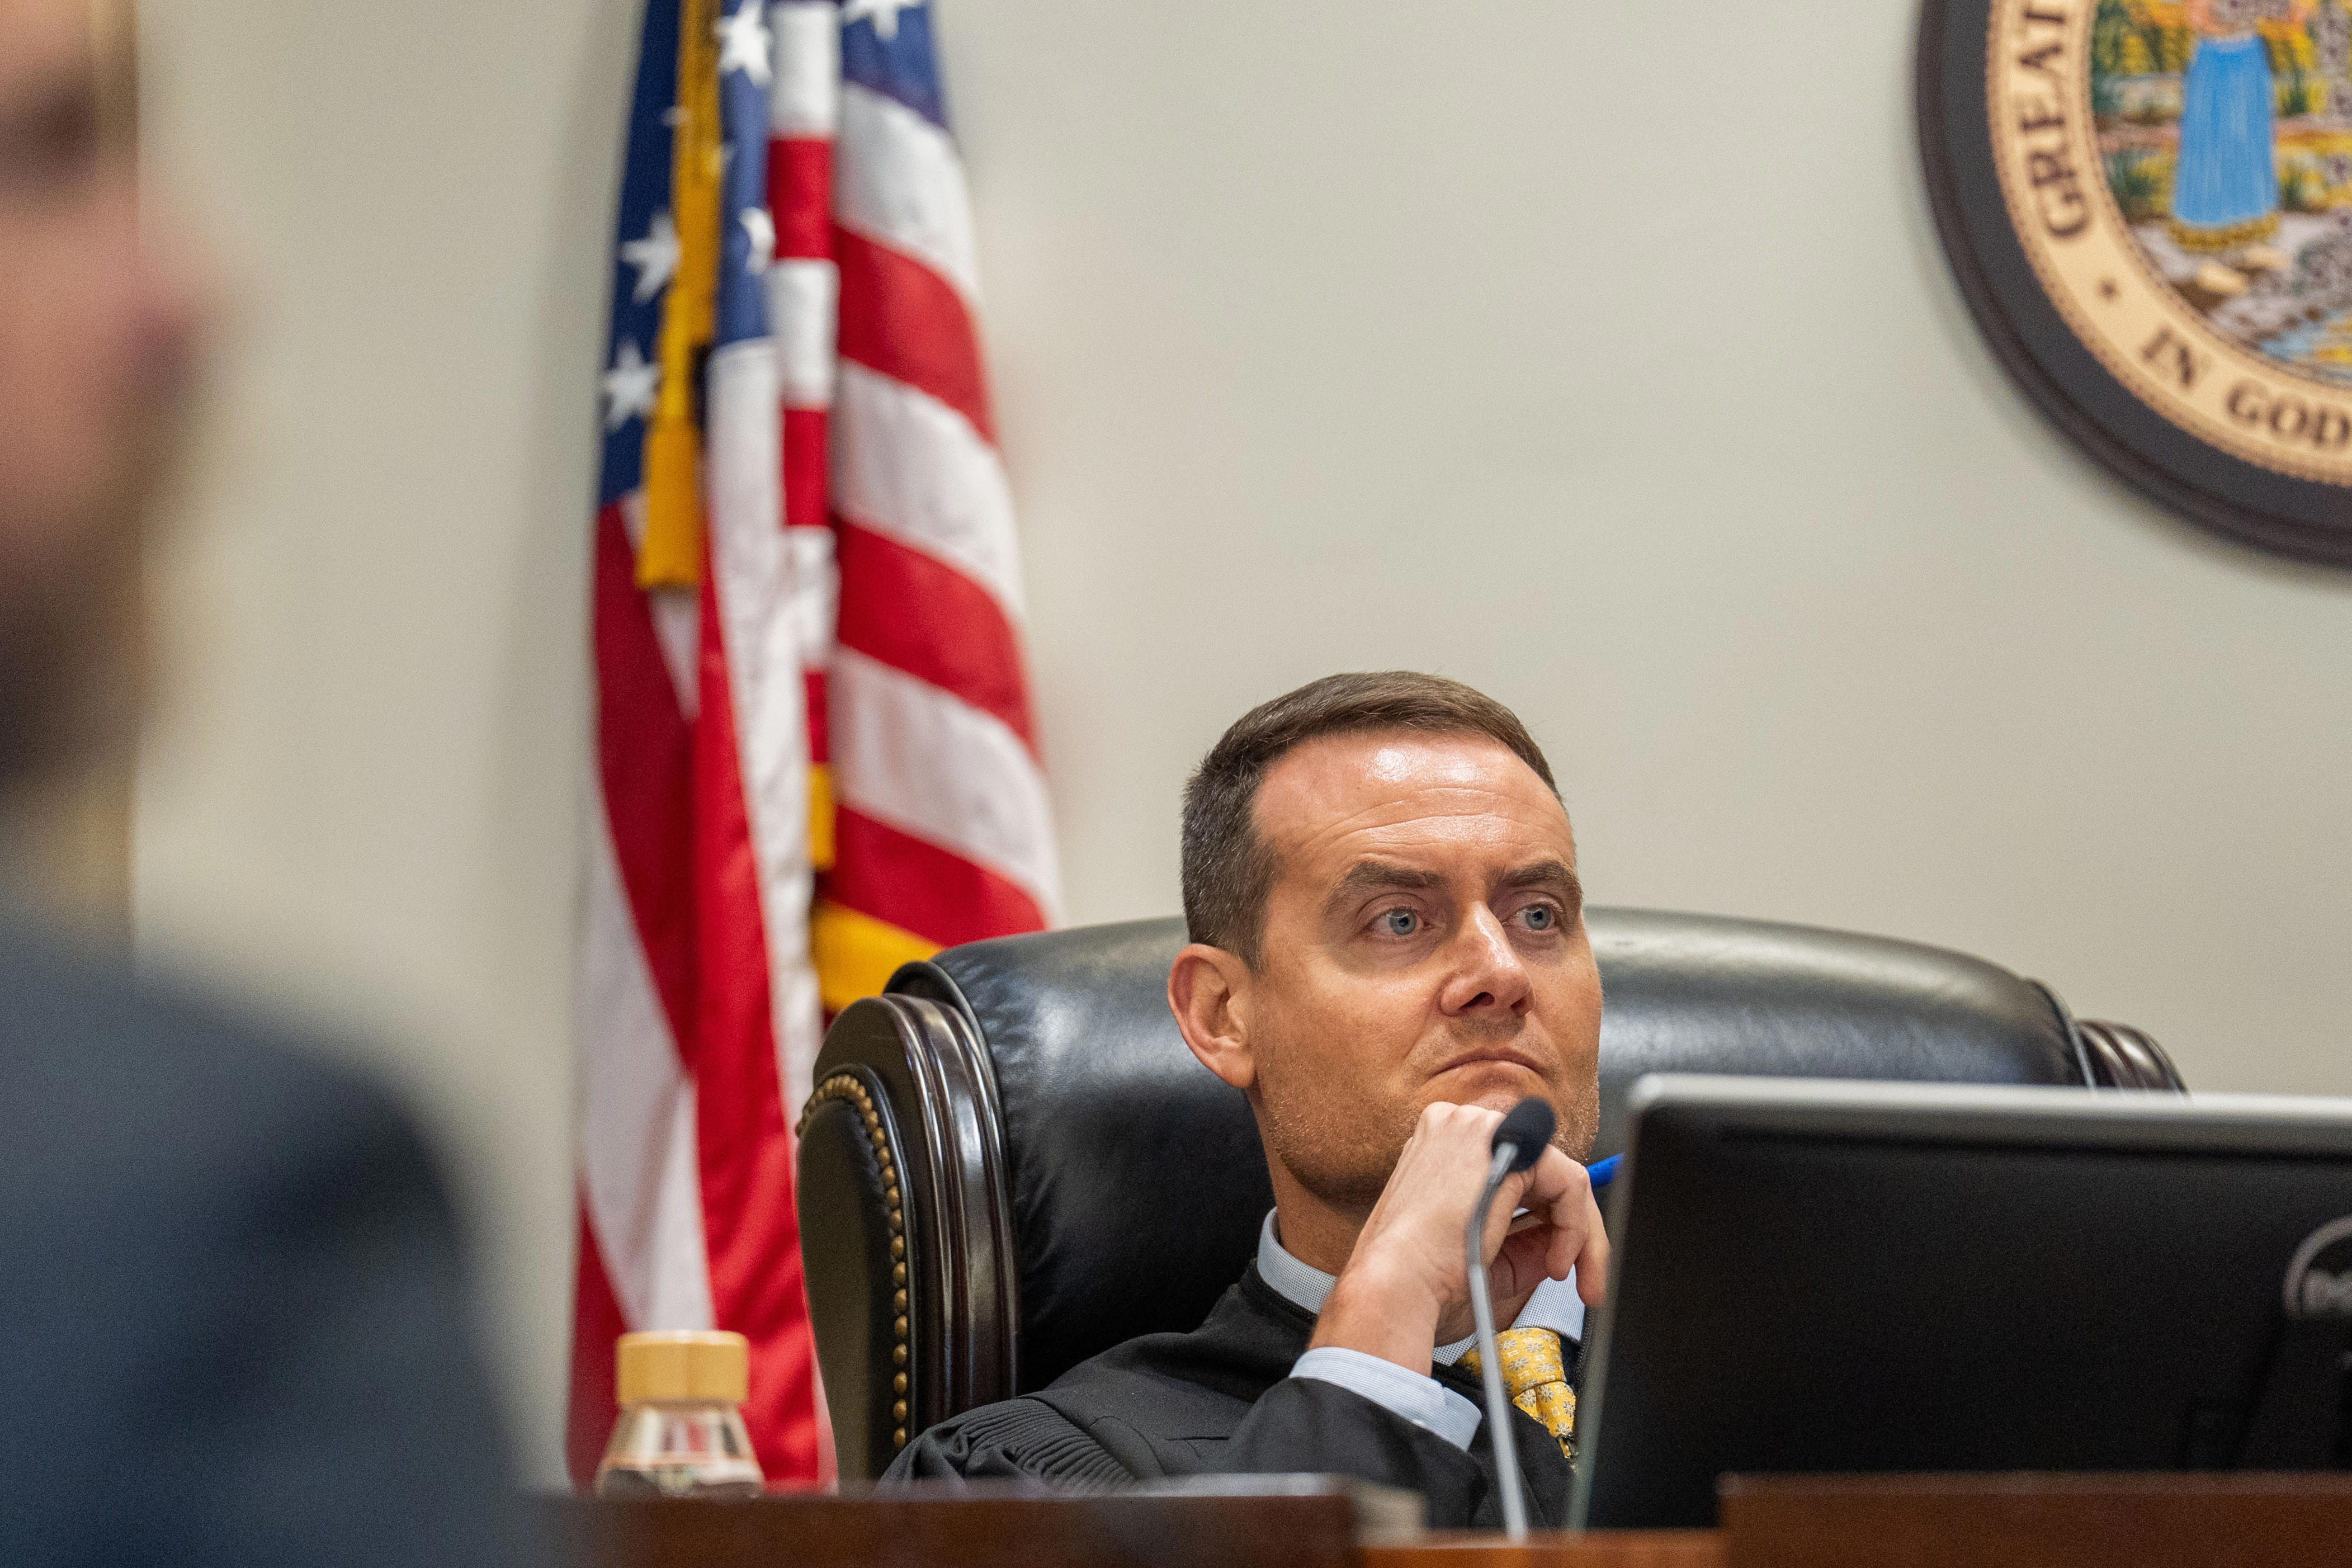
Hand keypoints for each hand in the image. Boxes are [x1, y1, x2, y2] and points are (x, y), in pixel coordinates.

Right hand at [1306, 1101, 1609, 1374]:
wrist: (1396, 1286)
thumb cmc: (1415, 1281)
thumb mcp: (1479, 1257)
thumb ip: (1521, 1243)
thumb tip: (1558, 1243)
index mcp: (1441, 1149)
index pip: (1514, 1175)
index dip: (1543, 1222)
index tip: (1556, 1262)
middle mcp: (1459, 1127)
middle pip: (1542, 1171)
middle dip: (1571, 1229)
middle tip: (1585, 1278)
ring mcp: (1481, 1128)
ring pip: (1561, 1176)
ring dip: (1579, 1233)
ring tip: (1569, 1275)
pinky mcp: (1507, 1143)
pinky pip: (1570, 1183)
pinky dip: (1575, 1229)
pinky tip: (1557, 1261)